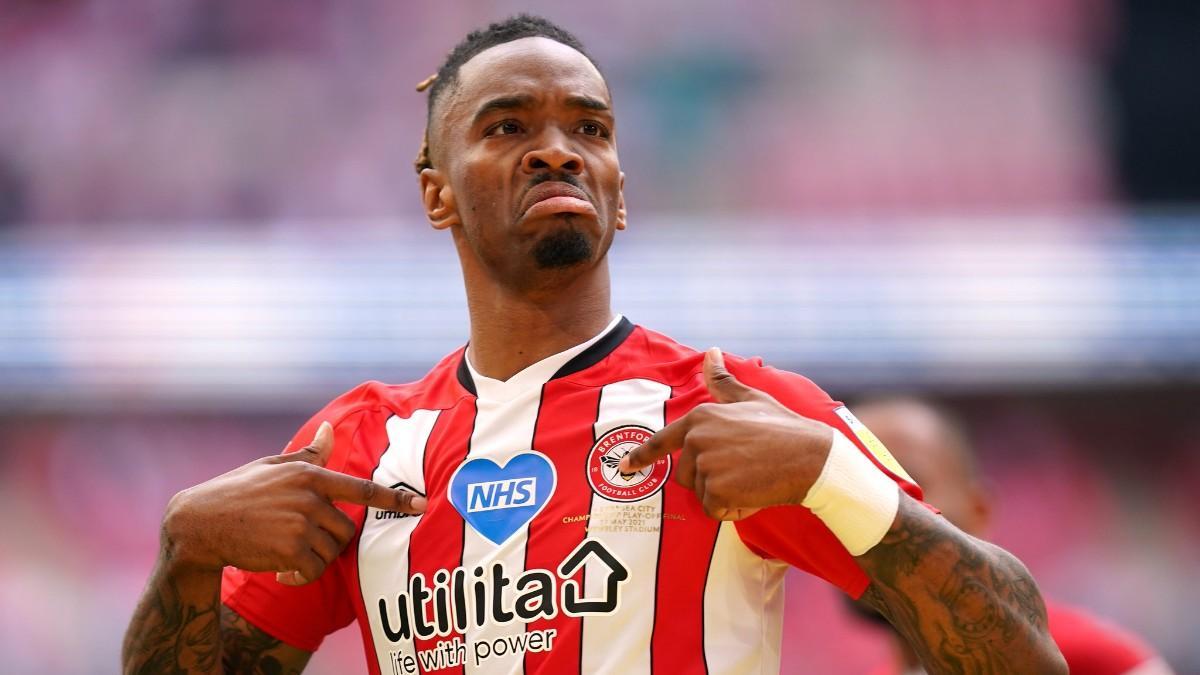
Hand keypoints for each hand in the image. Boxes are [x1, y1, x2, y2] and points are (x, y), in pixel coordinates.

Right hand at [162, 421, 425, 584]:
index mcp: (308, 474)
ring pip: (332, 551)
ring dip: (314, 559)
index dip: (395, 498)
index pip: (362, 488)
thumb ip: (308, 456)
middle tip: (300, 542)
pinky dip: (301, 576)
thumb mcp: (272, 467)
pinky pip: (314, 570)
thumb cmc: (238, 492)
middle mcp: (309, 497)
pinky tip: (281, 571)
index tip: (422, 505)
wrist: (199, 524)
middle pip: (347, 528)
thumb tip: (330, 430)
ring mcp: (300, 523)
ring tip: (286, 554)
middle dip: (330, 540)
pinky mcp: (290, 550)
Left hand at [620, 348, 833, 520]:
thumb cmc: (784, 428)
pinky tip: (754, 494)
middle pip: (687, 475)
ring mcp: (706, 465)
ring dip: (724, 496)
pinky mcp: (717, 491)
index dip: (643, 456)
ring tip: (752, 479)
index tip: (625, 466)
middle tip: (745, 468)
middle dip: (712, 479)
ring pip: (702, 494)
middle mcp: (697, 439)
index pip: (663, 440)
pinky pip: (715, 511)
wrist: (811, 458)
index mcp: (700, 417)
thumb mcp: (751, 399)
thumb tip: (710, 352)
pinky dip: (733, 511)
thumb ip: (723, 381)